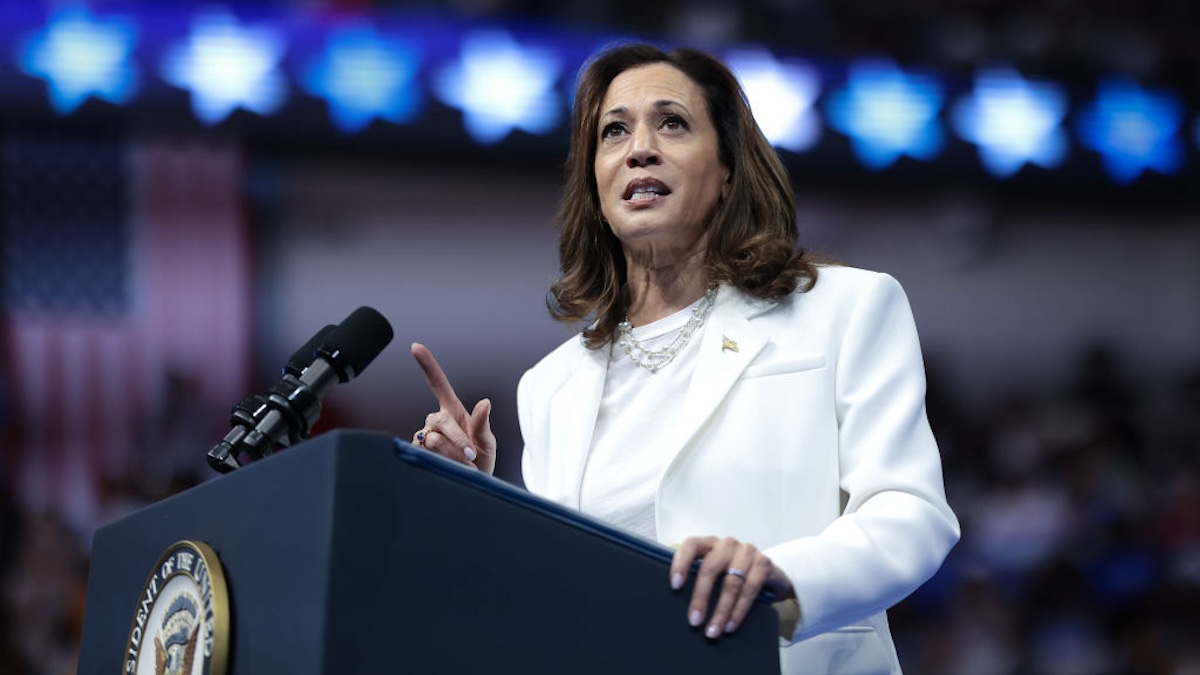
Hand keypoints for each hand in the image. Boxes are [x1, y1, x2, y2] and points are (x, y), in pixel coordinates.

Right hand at [410, 342, 496, 474]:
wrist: (470, 486)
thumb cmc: (480, 462)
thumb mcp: (488, 443)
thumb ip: (484, 425)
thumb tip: (485, 402)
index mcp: (454, 412)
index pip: (438, 384)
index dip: (427, 365)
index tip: (416, 347)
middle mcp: (436, 421)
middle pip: (440, 421)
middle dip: (459, 440)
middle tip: (472, 456)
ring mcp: (425, 436)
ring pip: (433, 440)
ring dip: (452, 455)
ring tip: (462, 465)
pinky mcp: (417, 452)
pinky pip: (426, 454)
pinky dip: (443, 463)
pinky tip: (448, 467)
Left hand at [670, 536, 794, 639]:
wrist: (770, 577)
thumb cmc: (735, 575)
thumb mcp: (716, 573)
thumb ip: (699, 579)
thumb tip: (679, 604)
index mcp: (710, 544)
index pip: (691, 545)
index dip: (681, 563)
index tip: (675, 585)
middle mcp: (727, 544)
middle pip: (710, 568)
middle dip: (701, 597)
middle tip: (694, 620)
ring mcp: (746, 552)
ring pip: (730, 583)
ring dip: (721, 611)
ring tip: (713, 630)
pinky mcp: (763, 564)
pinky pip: (749, 590)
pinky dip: (739, 611)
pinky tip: (731, 625)